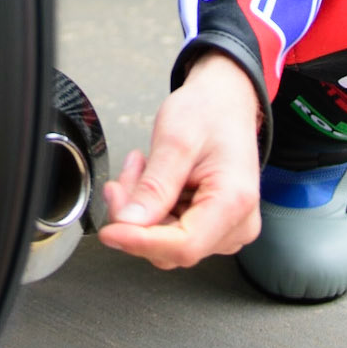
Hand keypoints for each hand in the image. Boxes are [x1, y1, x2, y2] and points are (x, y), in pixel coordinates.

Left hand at [97, 50, 261, 269]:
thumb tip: (128, 223)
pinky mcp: (213, 226)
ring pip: (166, 241)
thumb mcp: (175, 139)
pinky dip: (151, 208)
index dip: (141, 242)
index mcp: (234, 201)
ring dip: (142, 210)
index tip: (109, 232)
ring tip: (140, 167)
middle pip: (172, 246)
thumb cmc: (208, 112)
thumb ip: (153, 185)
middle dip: (137, 217)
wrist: (224, 101)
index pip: (184, 245)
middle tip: (120, 180)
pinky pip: (171, 231)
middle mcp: (237, 224)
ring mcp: (226, 228)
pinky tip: (151, 177)